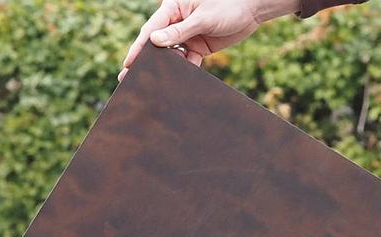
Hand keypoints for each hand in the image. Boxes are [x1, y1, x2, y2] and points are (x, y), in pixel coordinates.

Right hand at [119, 0, 299, 81]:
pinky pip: (187, 62)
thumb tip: (155, 42)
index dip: (139, 46)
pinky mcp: (198, 47)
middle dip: (146, 60)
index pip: (152, 29)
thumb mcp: (204, 18)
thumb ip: (180, 31)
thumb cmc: (228, 4)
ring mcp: (188, 35)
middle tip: (128, 78)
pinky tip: (177, 83)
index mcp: (174, 6)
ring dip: (164, 69)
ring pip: (171, 55)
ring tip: (151, 85)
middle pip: (158, 43)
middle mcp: (178, 20)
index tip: (128, 62)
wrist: (252, 10)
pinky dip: (184, 71)